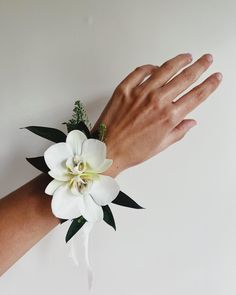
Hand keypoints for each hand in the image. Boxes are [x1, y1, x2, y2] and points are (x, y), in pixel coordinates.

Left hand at [92, 53, 221, 176]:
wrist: (107, 150)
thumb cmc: (132, 151)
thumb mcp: (160, 145)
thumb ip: (178, 131)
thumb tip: (190, 122)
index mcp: (169, 117)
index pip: (196, 96)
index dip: (209, 84)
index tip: (216, 77)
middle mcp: (157, 101)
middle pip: (185, 78)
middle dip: (200, 66)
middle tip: (206, 59)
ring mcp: (140, 93)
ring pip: (165, 69)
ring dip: (179, 61)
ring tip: (187, 57)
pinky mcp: (124, 89)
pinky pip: (140, 71)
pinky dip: (150, 67)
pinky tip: (155, 67)